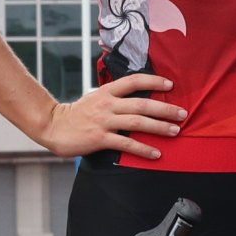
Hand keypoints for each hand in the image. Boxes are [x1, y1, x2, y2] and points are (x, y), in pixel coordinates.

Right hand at [40, 71, 183, 159]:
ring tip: (175, 131)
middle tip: (183, 114)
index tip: (170, 85)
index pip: (134, 81)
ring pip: (137, 123)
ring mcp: (103, 121)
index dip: (153, 81)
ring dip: (159, 127)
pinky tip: (156, 154)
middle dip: (165, 109)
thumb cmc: (78, 113)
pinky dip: (143, 149)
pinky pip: (126, 144)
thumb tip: (139, 98)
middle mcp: (107, 104)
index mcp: (107, 91)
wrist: (53, 126)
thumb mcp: (95, 98)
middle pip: (142, 104)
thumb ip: (115, 97)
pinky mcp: (99, 138)